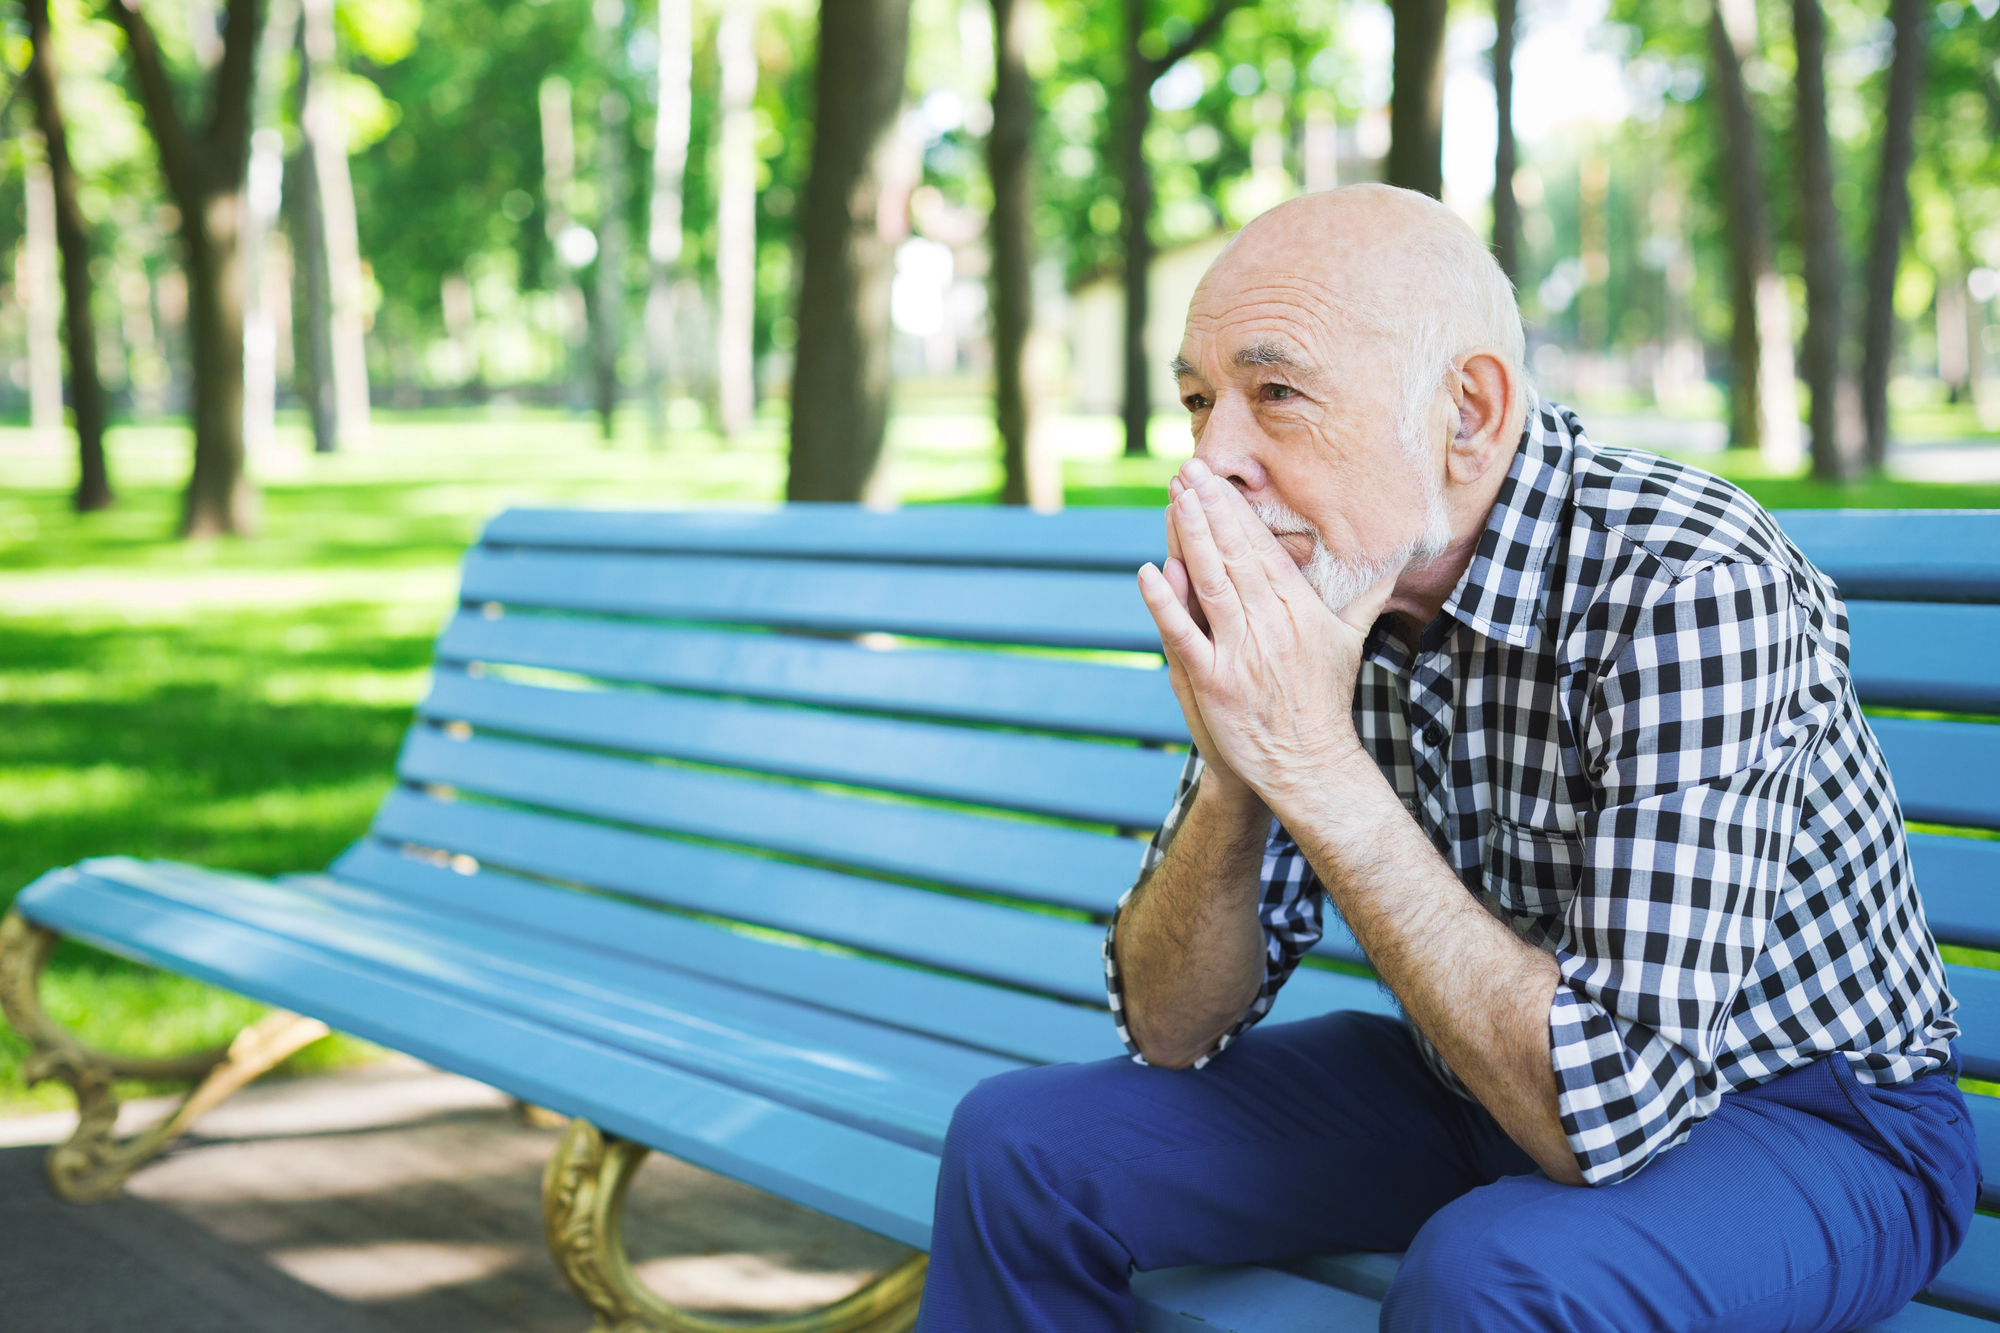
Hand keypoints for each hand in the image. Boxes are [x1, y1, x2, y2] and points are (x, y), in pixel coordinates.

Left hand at [1137, 462, 1394, 815]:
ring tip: (1175, 499)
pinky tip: (1148, 571)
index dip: (1236, 511)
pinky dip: (1165, 602)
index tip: (1215, 479)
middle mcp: (1272, 624)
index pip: (1263, 548)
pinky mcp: (1214, 682)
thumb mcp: (1351, 641)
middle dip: (1210, 508)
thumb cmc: (1326, 700)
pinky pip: (1184, 634)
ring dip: (1191, 537)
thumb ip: (1368, 596)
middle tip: (1188, 469)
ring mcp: (1241, 653)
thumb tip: (1398, 559)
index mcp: (1301, 609)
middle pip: (1235, 555)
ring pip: (1211, 582)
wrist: (1311, 764)